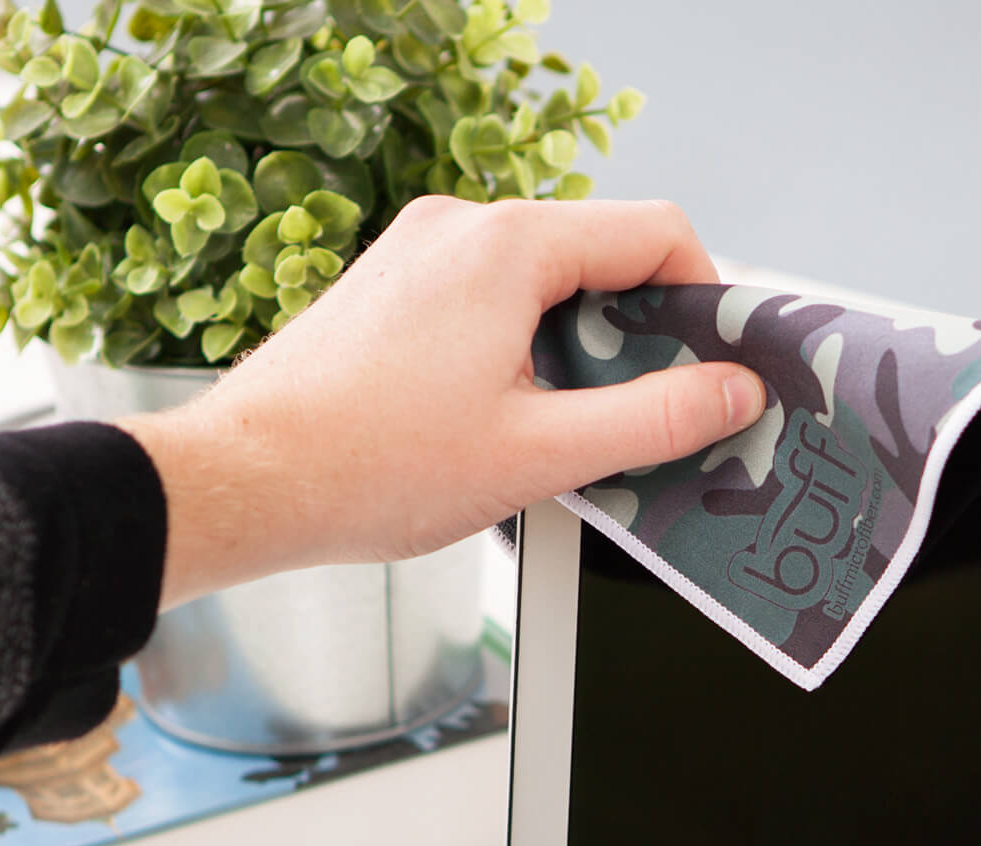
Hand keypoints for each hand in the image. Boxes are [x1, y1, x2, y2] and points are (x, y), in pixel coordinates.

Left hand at [119, 196, 765, 609]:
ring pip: (543, 281)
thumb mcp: (542, 454)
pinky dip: (524, 348)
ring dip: (578, 348)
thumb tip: (732, 392)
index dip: (705, 296)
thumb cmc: (370, 468)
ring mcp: (419, 253)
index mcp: (506, 246)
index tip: (714, 362)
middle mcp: (460, 228)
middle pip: (598, 253)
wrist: (248, 483)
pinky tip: (508, 420)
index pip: (655, 230)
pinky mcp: (394, 288)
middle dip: (638, 333)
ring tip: (564, 431)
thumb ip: (655, 419)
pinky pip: (490, 298)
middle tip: (645, 415)